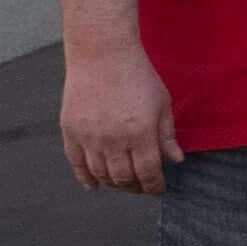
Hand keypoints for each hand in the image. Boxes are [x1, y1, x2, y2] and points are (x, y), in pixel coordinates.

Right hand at [60, 39, 180, 193]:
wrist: (102, 55)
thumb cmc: (138, 77)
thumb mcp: (163, 104)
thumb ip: (167, 135)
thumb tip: (176, 161)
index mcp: (141, 134)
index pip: (148, 173)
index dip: (154, 186)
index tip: (158, 190)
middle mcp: (113, 140)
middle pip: (123, 177)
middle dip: (135, 187)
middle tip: (142, 188)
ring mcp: (89, 137)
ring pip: (100, 174)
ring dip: (113, 183)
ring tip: (122, 184)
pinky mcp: (70, 131)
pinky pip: (76, 163)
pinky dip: (84, 178)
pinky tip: (93, 186)